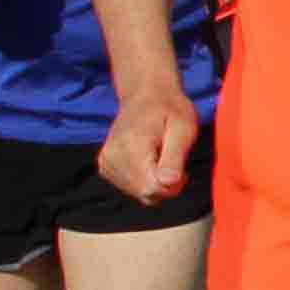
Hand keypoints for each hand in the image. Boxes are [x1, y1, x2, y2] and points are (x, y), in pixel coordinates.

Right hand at [95, 82, 203, 206]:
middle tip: (172, 158)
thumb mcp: (184, 128)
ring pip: (140, 193)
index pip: (152, 188)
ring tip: (160, 155)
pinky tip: (148, 159)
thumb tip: (168, 183)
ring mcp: (106, 163)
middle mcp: (112, 157)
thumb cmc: (170, 110)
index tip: (180, 165)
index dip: (174, 184)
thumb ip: (175, 157)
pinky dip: (145, 179)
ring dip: (155, 181)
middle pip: (146, 194)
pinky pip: (132, 188)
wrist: (145, 95)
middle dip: (165, 184)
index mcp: (131, 147)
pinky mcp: (105, 166)